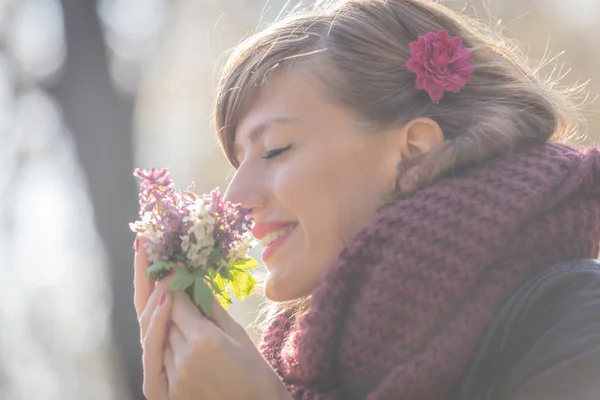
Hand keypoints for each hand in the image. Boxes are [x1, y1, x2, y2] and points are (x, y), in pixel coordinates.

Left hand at [133, 237, 290, 399]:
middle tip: (154, 265)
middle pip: (159, 317)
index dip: (172, 282)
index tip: (171, 265)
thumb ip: (209, 307)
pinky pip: (153, 357)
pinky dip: (154, 337)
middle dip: (158, 291)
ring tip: (152, 287)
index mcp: (203, 341)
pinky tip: (155, 319)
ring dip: (153, 313)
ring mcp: (171, 377)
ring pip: (152, 336)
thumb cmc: (255, 372)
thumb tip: (194, 281)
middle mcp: (182, 358)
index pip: (176, 303)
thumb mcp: (236, 333)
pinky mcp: (166, 391)